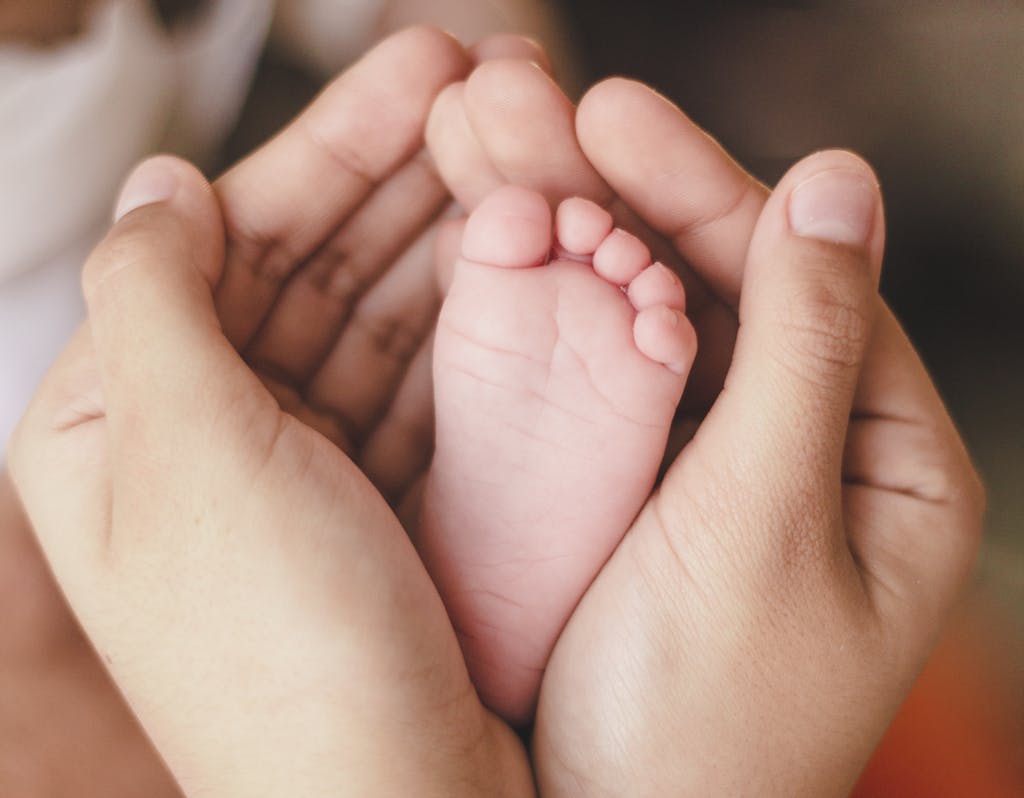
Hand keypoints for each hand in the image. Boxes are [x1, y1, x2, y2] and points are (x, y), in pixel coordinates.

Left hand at [8, 29, 533, 796]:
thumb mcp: (184, 455)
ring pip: (381, 314)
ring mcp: (303, 469)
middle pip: (316, 263)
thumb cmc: (278, 655)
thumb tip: (161, 179)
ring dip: (455, 233)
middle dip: (409, 169)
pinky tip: (528, 260)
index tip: (424, 64)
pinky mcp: (381, 502)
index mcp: (115, 417)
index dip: (330, 141)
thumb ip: (155, 297)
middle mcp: (206, 437)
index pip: (228, 233)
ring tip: (533, 158)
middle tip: (503, 83)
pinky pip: (427, 380)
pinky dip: (476, 319)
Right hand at [428, 63, 983, 794]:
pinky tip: (492, 251)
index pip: (798, 280)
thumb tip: (843, 179)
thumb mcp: (763, 527)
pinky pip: (605, 383)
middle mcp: (811, 453)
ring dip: (570, 232)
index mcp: (887, 462)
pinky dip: (548, 314)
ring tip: (485, 147)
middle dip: (613, 191)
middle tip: (518, 101)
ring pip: (649, 321)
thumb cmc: (701, 727)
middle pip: (715, 286)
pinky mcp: (642, 499)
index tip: (607, 110)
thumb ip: (804, 352)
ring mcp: (718, 473)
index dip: (699, 187)